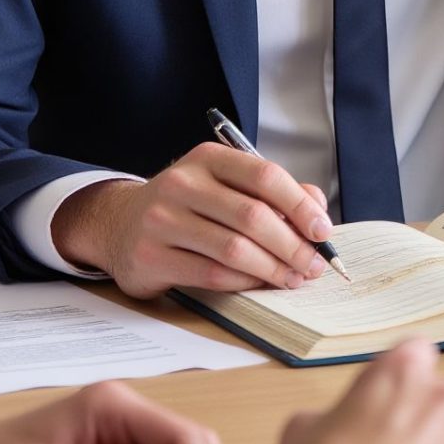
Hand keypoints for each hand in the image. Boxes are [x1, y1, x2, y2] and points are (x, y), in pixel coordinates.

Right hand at [54, 142, 335, 296]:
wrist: (120, 223)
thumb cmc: (190, 206)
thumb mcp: (227, 186)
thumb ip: (274, 193)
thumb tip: (316, 210)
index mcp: (208, 158)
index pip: (265, 175)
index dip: (300, 205)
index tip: (322, 231)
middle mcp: (182, 183)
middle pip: (252, 216)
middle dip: (292, 246)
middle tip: (314, 265)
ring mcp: (161, 220)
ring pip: (234, 248)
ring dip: (273, 269)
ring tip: (293, 279)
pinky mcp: (150, 257)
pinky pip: (211, 274)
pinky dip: (244, 283)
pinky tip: (260, 285)